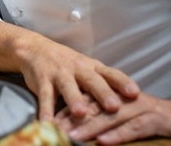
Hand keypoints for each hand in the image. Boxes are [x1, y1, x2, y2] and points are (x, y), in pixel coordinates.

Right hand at [17, 35, 139, 120]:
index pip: (111, 73)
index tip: (135, 93)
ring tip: (80, 114)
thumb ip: (104, 85)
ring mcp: (59, 73)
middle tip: (113, 106)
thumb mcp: (87, 69)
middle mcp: (77, 69)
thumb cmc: (67, 64)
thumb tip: (130, 106)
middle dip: (103, 93)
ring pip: (68, 87)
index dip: (122, 83)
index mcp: (92, 67)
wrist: (35, 48)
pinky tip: (48, 123)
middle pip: (92, 80)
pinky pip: (45, 96)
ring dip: (74, 100)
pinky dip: (46, 110)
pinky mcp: (42, 80)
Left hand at [55, 88, 170, 144]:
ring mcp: (138, 106)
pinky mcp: (153, 118)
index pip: (84, 97)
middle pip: (93, 105)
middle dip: (73, 118)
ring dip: (90, 128)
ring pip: (110, 116)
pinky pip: (133, 127)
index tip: (49, 120)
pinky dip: (117, 135)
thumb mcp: (118, 111)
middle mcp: (122, 96)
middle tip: (54, 128)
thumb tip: (71, 123)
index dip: (66, 108)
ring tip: (73, 137)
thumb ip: (97, 113)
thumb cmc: (144, 114)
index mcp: (111, 91)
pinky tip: (103, 142)